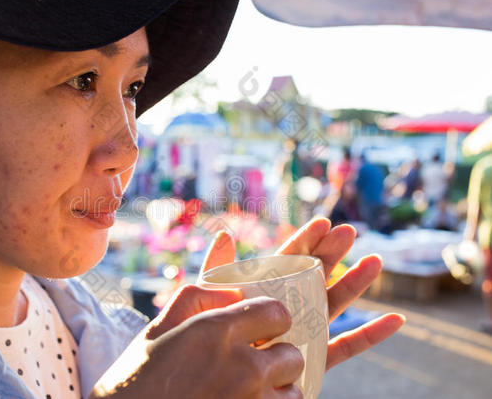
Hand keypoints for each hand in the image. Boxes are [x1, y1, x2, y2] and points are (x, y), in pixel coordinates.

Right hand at [90, 285, 304, 398]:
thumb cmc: (135, 381)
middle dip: (278, 357)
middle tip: (254, 363)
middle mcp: (241, 368)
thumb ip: (197, 295)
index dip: (272, 319)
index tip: (262, 328)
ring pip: (293, 393)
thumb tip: (229, 273)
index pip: (278, 313)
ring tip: (247, 390)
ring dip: (278, 390)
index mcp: (216, 332)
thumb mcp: (158, 330)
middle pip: (292, 356)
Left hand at [200, 217, 404, 370]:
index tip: (323, 223)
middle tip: (348, 232)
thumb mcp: (211, 302)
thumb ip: (219, 271)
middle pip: (315, 276)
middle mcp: (289, 308)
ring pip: (334, 305)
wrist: (218, 382)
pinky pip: (347, 347)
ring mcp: (304, 332)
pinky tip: (395, 320)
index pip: (288, 260)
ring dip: (355, 284)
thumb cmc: (212, 339)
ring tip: (374, 262)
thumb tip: (226, 235)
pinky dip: (372, 336)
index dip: (305, 241)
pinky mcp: (315, 360)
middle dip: (331, 254)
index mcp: (265, 291)